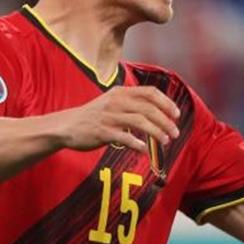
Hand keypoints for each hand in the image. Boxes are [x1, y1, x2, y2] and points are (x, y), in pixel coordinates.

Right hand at [56, 86, 179, 153]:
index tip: (177, 114)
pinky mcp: (102, 132)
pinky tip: (144, 150)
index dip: (166, 102)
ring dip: (156, 132)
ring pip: (139, 121)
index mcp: (121, 92)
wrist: (67, 125)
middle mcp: (116, 101)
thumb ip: (132, 103)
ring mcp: (108, 116)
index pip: (150, 92)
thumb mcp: (112, 102)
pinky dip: (137, 143)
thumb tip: (159, 110)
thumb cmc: (94, 116)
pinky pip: (124, 137)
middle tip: (175, 133)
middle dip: (165, 121)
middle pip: (148, 108)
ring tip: (165, 141)